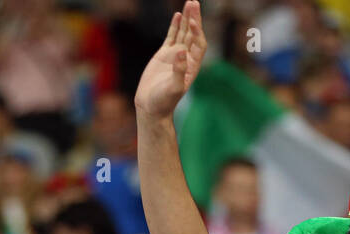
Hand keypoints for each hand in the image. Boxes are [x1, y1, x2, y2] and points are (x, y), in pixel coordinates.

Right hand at [134, 1, 206, 120]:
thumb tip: (181, 52)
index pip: (198, 44)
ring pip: (183, 32)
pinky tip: (178, 15)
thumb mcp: (173, 88)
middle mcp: (186, 58)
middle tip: (194, 3)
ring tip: (189, 3)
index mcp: (191, 66)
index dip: (197, 32)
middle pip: (193, 34)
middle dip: (194, 19)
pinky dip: (175, 26)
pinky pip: (171, 37)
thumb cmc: (164, 102)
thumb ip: (179, 71)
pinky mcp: (164, 55)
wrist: (151, 106)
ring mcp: (175, 55)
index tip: (193, 22)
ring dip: (187, 18)